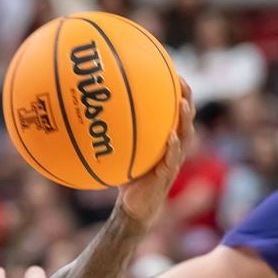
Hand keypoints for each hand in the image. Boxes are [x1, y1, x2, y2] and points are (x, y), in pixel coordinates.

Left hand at [112, 80, 194, 225]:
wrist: (133, 207)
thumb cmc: (126, 177)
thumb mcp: (121, 153)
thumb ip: (115, 135)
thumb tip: (90, 114)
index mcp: (166, 140)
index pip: (175, 112)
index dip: (177, 92)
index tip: (173, 71)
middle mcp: (173, 148)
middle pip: (186, 119)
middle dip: (187, 99)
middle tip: (182, 81)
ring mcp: (173, 162)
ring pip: (185, 137)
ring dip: (184, 120)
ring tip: (182, 104)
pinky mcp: (167, 176)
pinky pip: (172, 159)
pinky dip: (172, 147)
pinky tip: (171, 137)